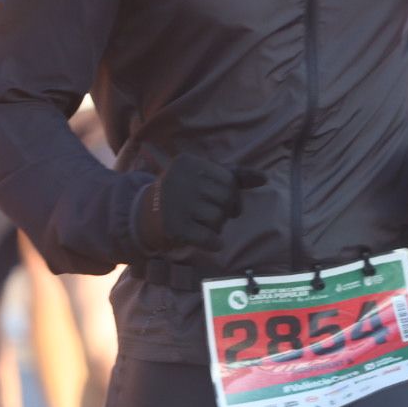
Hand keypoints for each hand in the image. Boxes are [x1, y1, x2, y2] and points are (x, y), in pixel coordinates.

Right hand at [134, 155, 266, 252]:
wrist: (142, 216)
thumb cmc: (181, 195)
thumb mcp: (202, 178)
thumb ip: (234, 176)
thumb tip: (264, 178)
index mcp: (188, 162)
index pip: (229, 179)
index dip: (233, 195)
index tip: (225, 203)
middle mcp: (180, 180)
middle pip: (225, 198)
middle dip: (226, 211)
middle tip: (214, 216)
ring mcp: (176, 204)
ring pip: (218, 218)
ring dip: (216, 227)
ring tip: (202, 225)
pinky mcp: (175, 228)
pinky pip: (210, 239)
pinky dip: (214, 243)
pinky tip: (208, 241)